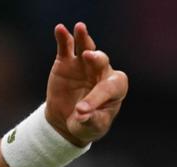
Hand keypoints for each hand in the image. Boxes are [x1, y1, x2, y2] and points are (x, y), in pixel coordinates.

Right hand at [45, 22, 127, 146]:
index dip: (98, 97)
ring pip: (87, 48)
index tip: (81, 111)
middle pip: (103, 62)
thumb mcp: (92, 128)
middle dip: (96, 59)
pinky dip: (63, 37)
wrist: (69, 120)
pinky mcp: (66, 62)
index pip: (110, 88)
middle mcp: (102, 74)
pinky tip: (60, 29)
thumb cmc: (88, 125)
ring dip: (84, 38)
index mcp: (115, 90)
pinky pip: (66, 47)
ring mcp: (84, 65)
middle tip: (88, 57)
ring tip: (80, 28)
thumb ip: (91, 121)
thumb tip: (83, 115)